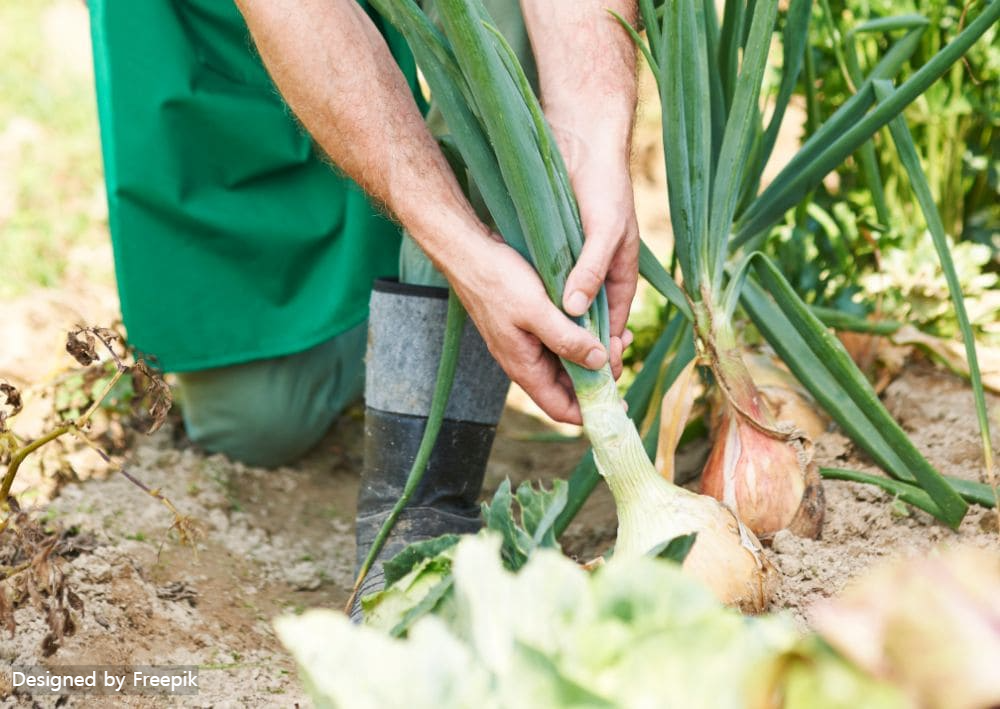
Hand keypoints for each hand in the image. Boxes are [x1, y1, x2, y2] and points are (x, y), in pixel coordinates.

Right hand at [446, 238, 608, 424]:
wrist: (470, 253)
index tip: (619, 403)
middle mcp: (526, 362)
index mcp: (525, 368)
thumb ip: (567, 340)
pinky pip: (562, 342)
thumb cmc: (498, 281)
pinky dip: (583, 337)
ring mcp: (527, 344)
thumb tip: (599, 363)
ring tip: (618, 334)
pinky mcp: (530, 326)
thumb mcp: (536, 310)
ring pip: (568, 363)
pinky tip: (599, 320)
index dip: (590, 411)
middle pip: (569, 388)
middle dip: (599, 377)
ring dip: (594, 355)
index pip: (561, 409)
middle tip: (620, 349)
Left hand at [550, 121, 639, 379]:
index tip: (592, 378)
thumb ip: (592, 269)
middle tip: (563, 378)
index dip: (603, 351)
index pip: (614, 323)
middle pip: (590, 323)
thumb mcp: (604, 230)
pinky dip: (544, 305)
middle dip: (579, 350)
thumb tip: (575, 308)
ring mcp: (577, 265)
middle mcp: (600, 274)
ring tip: (543, 358)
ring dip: (559, 331)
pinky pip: (551, 288)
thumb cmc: (603, 186)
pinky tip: (528, 320)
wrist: (582, 144)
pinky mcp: (557, 254)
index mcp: (621, 273)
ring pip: (569, 309)